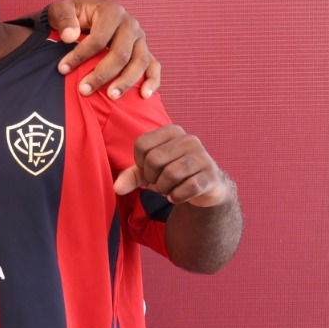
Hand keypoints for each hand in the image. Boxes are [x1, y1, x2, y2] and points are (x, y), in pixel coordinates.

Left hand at [45, 0, 160, 98]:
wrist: (85, 13)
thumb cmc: (73, 13)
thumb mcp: (60, 8)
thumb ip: (64, 18)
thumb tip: (69, 37)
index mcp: (111, 11)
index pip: (99, 38)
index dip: (81, 55)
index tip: (63, 69)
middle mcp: (130, 24)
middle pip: (121, 53)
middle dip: (102, 74)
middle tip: (84, 90)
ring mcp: (140, 38)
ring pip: (140, 62)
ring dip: (126, 81)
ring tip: (111, 97)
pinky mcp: (144, 50)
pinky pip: (154, 66)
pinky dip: (152, 81)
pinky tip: (144, 95)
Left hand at [113, 125, 233, 206]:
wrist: (206, 186)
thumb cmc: (172, 173)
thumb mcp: (148, 171)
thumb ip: (130, 176)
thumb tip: (117, 188)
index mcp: (172, 131)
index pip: (142, 144)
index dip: (140, 163)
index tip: (151, 169)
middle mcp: (189, 139)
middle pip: (154, 160)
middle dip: (152, 178)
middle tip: (160, 182)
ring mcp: (203, 157)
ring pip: (171, 174)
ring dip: (164, 188)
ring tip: (169, 188)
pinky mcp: (211, 176)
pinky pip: (188, 188)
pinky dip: (177, 197)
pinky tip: (178, 196)